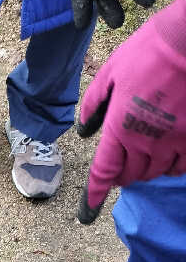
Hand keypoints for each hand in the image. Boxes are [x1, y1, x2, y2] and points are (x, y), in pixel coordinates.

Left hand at [76, 0, 185, 223]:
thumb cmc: (150, 50)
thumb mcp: (111, 71)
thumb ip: (94, 103)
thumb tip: (84, 130)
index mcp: (119, 127)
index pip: (103, 172)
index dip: (94, 194)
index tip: (88, 211)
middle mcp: (145, 141)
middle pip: (130, 176)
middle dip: (123, 174)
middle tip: (123, 165)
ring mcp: (173, 142)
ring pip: (156, 173)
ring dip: (148, 169)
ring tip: (147, 156)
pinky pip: (181, 167)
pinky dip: (173, 166)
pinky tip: (170, 154)